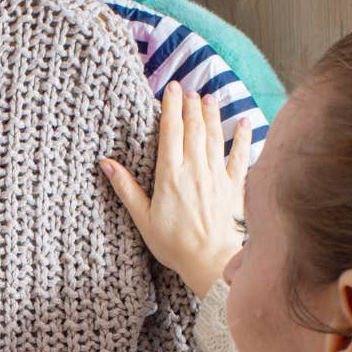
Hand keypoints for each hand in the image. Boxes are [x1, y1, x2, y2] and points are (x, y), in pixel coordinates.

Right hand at [101, 83, 251, 298]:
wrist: (212, 262)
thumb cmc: (175, 245)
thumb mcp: (143, 219)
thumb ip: (126, 188)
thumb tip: (106, 164)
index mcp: (170, 175)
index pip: (171, 132)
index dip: (171, 107)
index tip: (171, 89)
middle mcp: (195, 169)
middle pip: (193, 128)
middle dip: (190, 105)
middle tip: (188, 89)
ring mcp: (217, 176)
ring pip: (215, 136)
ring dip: (212, 114)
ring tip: (209, 97)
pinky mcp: (235, 186)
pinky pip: (240, 156)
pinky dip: (243, 136)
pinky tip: (245, 121)